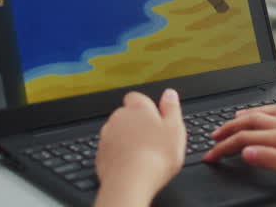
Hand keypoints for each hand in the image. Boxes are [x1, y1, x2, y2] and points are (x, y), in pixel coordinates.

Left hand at [95, 89, 184, 204]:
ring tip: (142, 154)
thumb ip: (172, 108)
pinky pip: (111, 149)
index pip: (137, 97)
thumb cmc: (155, 156)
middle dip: (136, 124)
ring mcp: (107, 136)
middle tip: (151, 139)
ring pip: (117, 132)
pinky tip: (130, 164)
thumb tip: (169, 94)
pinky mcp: (101, 154)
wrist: (130, 182)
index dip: (145, 107)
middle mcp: (119, 118)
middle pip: (126, 115)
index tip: (154, 119)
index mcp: (138, 108)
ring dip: (126, 139)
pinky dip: (118, 154)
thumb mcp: (175, 129)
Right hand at [203, 105, 275, 189]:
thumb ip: (272, 158)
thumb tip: (246, 151)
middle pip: (253, 120)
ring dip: (250, 114)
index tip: (210, 155)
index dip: (225, 146)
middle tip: (214, 134)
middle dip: (230, 126)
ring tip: (238, 117)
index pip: (246, 138)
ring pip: (270, 112)